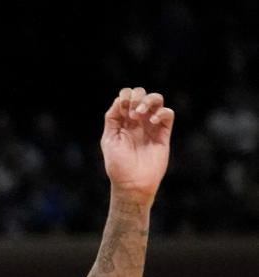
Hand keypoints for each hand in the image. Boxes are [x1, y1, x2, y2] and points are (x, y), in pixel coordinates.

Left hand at [101, 87, 173, 201]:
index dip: (125, 97)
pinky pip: (168, 113)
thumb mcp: (109, 139)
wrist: (133, 182)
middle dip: (136, 97)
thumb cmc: (118, 164)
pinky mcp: (164, 133)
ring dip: (148, 101)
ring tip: (140, 114)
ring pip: (156, 99)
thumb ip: (112, 118)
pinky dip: (161, 112)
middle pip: (141, 94)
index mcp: (122, 120)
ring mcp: (151, 125)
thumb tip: (119, 100)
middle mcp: (137, 120)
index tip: (122, 110)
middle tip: (132, 113)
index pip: (125, 97)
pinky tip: (152, 122)